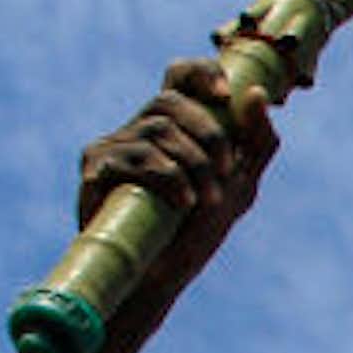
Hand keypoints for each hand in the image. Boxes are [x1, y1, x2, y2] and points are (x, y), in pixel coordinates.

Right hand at [28, 58, 277, 352]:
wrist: (159, 278)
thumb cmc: (196, 233)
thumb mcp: (238, 188)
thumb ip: (256, 143)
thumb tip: (256, 94)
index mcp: (174, 126)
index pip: (180, 76)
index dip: (201, 74)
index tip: (225, 97)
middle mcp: (141, 128)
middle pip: (172, 101)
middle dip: (210, 136)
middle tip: (227, 174)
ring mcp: (115, 145)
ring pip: (160, 128)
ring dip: (196, 164)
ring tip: (206, 201)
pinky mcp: (95, 168)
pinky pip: (136, 155)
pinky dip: (168, 177)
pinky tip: (183, 203)